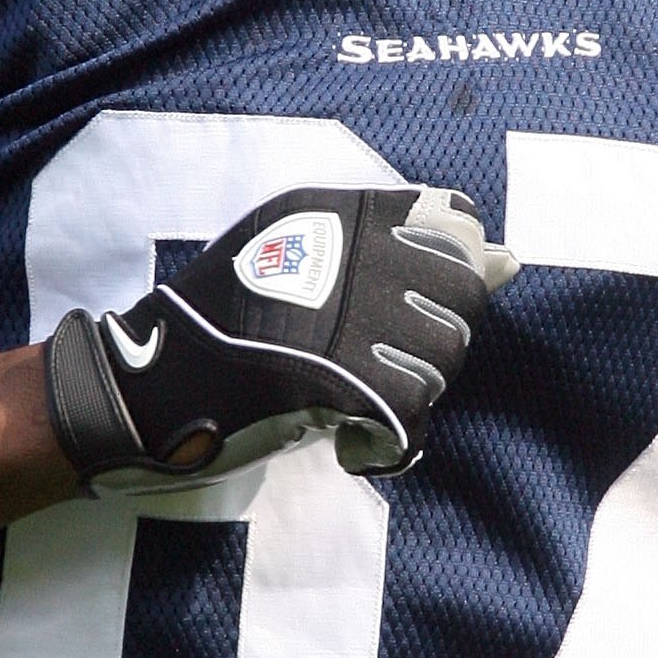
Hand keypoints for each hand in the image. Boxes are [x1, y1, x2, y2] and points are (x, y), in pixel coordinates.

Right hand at [44, 183, 519, 487]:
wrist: (148, 384)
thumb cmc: (227, 325)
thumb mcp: (301, 259)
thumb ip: (400, 254)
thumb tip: (510, 259)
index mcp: (338, 212)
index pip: (455, 223)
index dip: (453, 277)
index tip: (415, 312)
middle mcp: (348, 251)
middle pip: (462, 297)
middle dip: (434, 345)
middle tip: (377, 371)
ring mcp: (340, 315)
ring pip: (441, 361)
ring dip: (409, 396)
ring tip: (356, 405)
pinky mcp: (331, 379)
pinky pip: (410, 418)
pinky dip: (388, 446)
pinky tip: (349, 445)